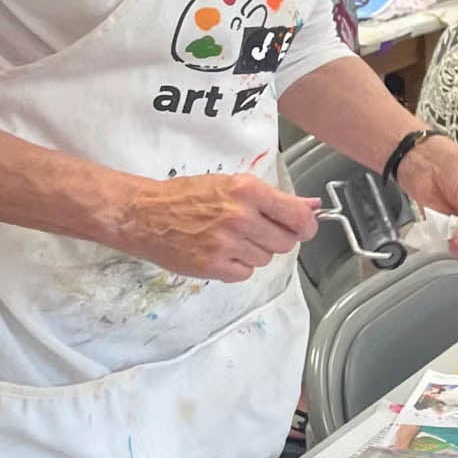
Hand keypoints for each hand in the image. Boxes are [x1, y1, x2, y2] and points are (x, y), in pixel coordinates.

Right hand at [113, 174, 318, 282]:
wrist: (144, 214)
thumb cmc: (187, 196)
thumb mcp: (233, 184)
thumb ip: (275, 198)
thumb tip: (312, 205)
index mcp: (247, 191)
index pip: (298, 216)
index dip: (306, 224)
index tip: (304, 226)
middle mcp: (239, 217)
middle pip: (286, 241)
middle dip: (277, 237)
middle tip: (258, 230)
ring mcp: (226, 244)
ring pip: (266, 258)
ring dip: (255, 251)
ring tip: (232, 238)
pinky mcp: (212, 267)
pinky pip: (245, 273)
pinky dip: (238, 266)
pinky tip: (222, 252)